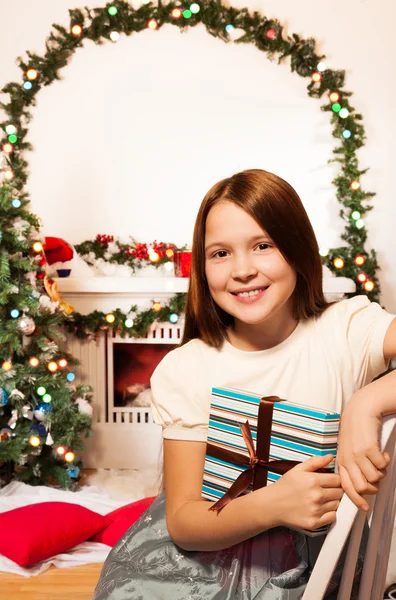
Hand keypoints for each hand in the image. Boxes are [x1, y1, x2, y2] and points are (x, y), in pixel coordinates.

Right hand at [274, 454, 342, 530]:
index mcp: (313, 480)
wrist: (272, 504)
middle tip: (325, 490)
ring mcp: (316, 510)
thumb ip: (316, 462)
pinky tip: (320, 508)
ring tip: (321, 499)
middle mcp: (316, 495)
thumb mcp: (298, 469)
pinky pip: (332, 517)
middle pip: (339, 492)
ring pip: (337, 505)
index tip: (329, 481)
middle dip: (335, 490)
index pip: (338, 480)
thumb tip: (331, 457)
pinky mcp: (314, 522)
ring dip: (332, 501)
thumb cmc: (285, 486)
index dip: (335, 479)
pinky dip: (329, 513)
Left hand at [336, 394, 389, 510]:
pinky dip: (386, 461)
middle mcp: (348, 460)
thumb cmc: (355, 430)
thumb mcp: (347, 449)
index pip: (346, 487)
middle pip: (362, 487)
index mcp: (341, 461)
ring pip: (374, 478)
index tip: (365, 507)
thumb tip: (361, 485)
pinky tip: (383, 453)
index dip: (356, 500)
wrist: (360, 410)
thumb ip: (351, 465)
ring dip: (381, 472)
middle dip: (373, 486)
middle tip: (377, 476)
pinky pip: (382, 465)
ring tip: (380, 462)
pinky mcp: (369, 448)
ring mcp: (358, 454)